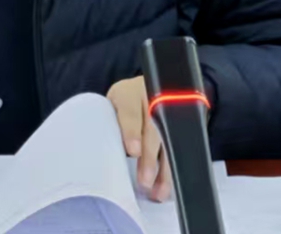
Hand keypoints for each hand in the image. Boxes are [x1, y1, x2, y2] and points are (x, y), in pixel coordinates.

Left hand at [108, 76, 171, 202]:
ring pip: (170, 141)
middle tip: (145, 181)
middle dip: (150, 157)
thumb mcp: (112, 106)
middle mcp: (151, 101)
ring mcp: (169, 112)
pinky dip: (172, 169)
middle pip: (153, 130)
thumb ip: (109, 124)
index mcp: (129, 94)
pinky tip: (167, 186)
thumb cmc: (121, 105)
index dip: (132, 132)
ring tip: (158, 191)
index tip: (133, 151)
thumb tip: (101, 157)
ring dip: (165, 168)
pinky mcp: (179, 126)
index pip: (130, 112)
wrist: (143, 90)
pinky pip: (179, 148)